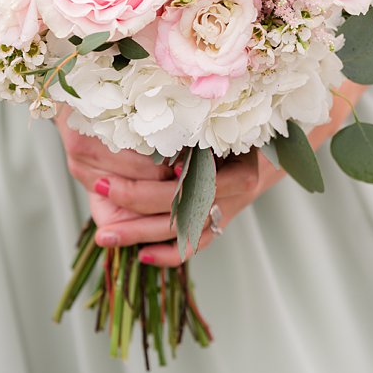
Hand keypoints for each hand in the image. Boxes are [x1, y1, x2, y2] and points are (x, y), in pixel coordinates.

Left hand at [57, 119, 282, 265]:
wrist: (276, 133)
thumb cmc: (232, 117)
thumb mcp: (210, 116)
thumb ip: (179, 129)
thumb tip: (126, 139)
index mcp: (235, 160)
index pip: (180, 185)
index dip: (141, 189)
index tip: (103, 180)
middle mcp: (237, 189)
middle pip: (180, 209)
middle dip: (133, 208)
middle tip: (96, 200)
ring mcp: (231, 207)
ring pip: (185, 231)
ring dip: (142, 235)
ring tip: (106, 237)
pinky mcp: (223, 220)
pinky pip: (197, 244)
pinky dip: (170, 253)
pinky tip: (142, 256)